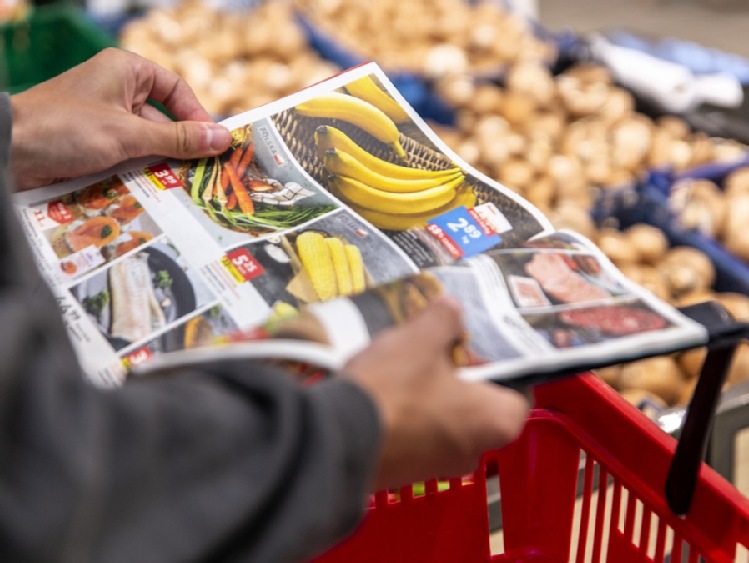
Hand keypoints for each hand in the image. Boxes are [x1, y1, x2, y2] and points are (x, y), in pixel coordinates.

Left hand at [10, 48, 231, 190]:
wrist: (8, 152)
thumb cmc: (64, 128)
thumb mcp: (129, 134)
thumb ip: (177, 139)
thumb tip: (222, 139)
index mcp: (125, 71)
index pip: (175, 88)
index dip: (196, 114)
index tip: (211, 142)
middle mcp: (116, 91)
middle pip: (164, 120)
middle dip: (179, 148)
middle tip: (201, 173)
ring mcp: (104, 120)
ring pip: (147, 143)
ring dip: (159, 165)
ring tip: (180, 187)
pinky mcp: (94, 145)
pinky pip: (128, 157)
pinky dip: (140, 173)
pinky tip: (152, 191)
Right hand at [343, 297, 529, 489]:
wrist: (339, 438)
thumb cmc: (396, 387)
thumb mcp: (421, 339)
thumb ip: (444, 319)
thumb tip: (453, 308)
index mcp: (496, 421)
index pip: (518, 392)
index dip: (501, 365)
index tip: (478, 346)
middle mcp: (475, 452)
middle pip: (480, 407)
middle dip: (462, 378)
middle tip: (440, 349)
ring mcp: (439, 467)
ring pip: (447, 422)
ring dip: (433, 396)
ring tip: (408, 365)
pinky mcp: (406, 473)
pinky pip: (418, 437)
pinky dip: (410, 416)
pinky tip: (386, 391)